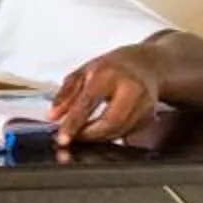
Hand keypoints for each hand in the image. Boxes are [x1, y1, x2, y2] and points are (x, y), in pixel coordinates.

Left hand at [48, 48, 162, 145]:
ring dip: (99, 137)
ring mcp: (144, 102)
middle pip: (111, 121)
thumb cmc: (109, 68)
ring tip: (85, 133)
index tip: (62, 138)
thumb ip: (65, 94)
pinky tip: (102, 129)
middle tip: (74, 138)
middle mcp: (131, 87)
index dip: (74, 123)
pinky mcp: (150, 115)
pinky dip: (112, 134)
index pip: (88, 102)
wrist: (144, 64)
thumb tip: (52, 116)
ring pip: (121, 130)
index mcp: (108, 74)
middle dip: (90, 135)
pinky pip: (128, 132)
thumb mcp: (82, 73)